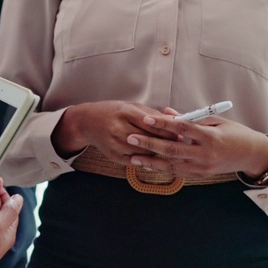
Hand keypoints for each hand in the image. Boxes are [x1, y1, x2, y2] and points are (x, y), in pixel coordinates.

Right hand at [50, 101, 172, 161]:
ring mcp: (116, 143)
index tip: (181, 133)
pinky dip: (146, 160)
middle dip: (167, 143)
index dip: (169, 130)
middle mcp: (119, 128)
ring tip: (168, 151)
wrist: (87, 122)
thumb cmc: (113, 111)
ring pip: (146, 153)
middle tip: (179, 144)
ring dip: (158, 153)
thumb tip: (176, 122)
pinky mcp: (114, 156)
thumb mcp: (131, 107)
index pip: (154, 124)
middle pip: (151, 140)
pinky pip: (136, 161)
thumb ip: (153, 114)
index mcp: (126, 112)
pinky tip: (152, 157)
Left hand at [124, 112, 267, 178]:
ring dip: (151, 161)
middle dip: (149, 144)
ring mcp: (203, 167)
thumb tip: (166, 112)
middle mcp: (206, 154)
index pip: (182, 128)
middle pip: (173, 149)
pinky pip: (178, 171)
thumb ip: (190, 117)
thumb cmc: (233, 132)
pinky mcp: (201, 174)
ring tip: (132, 156)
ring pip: (172, 164)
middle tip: (130, 138)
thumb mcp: (215, 120)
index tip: (146, 118)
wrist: (251, 155)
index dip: (163, 124)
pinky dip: (162, 168)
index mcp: (210, 136)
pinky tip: (147, 164)